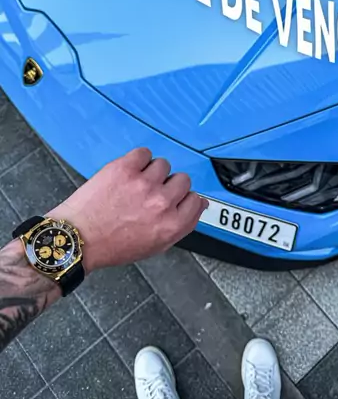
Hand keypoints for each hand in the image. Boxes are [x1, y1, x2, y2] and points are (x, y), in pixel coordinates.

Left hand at [47, 148, 208, 273]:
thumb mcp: (155, 245)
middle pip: (183, 180)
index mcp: (172, 225)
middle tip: (151, 193)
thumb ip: (181, 225)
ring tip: (135, 184)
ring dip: (152, 172)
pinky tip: (128, 172)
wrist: (77, 238)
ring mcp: (145, 183)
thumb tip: (198, 204)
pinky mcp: (125, 168)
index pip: (196, 201)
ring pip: (163, 165)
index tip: (176, 199)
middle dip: (169, 186)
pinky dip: (138, 160)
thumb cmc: (111, 245)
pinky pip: (144, 153)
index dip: (185, 199)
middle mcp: (162, 204)